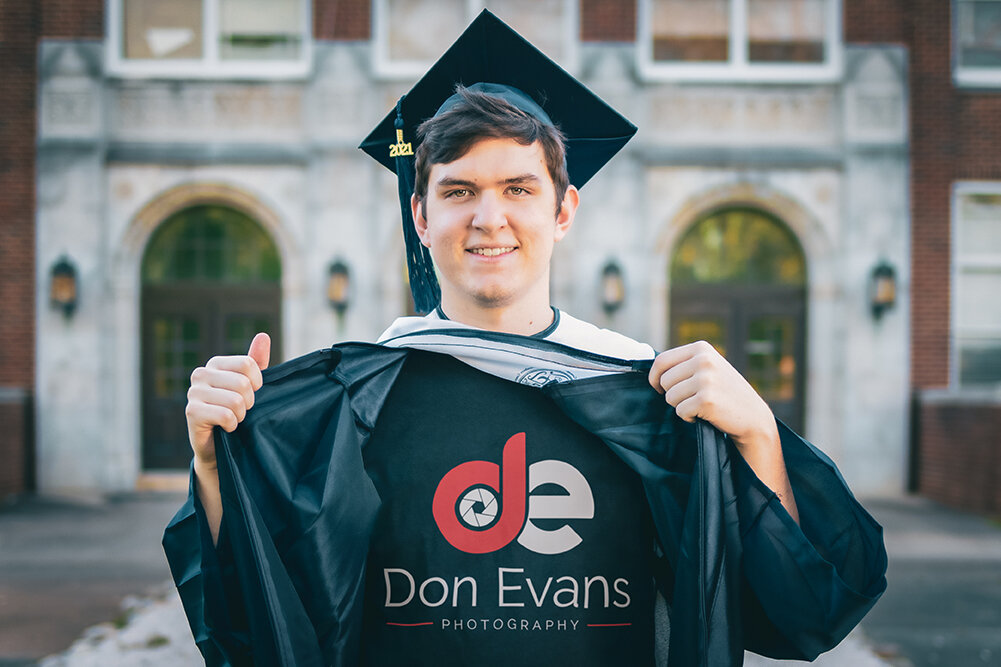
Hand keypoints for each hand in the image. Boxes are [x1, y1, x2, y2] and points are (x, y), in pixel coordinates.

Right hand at [185, 332, 270, 468]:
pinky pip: (226, 415)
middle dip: (250, 402)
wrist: (218, 446)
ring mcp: (193, 392)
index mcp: (215, 364)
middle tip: (242, 410)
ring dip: (241, 415)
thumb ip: (255, 362)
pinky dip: (232, 425)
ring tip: (233, 418)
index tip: (252, 394)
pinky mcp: (192, 412)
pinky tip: (226, 427)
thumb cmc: (235, 412)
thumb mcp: (249, 386)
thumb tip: (263, 335)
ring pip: (236, 400)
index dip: (257, 384)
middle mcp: (201, 374)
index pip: (248, 364)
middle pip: (243, 383)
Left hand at [647, 340, 776, 452]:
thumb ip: (685, 364)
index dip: (654, 377)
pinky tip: (705, 414)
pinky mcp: (706, 400)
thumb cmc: (725, 393)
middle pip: (665, 381)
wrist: (753, 416)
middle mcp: (704, 360)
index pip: (662, 360)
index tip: (658, 388)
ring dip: (681, 406)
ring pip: (670, 397)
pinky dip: (688, 417)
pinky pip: (680, 411)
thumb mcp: (708, 367)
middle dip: (673, 394)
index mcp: (701, 348)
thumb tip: (653, 370)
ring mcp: (706, 379)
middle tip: (692, 399)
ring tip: (701, 405)